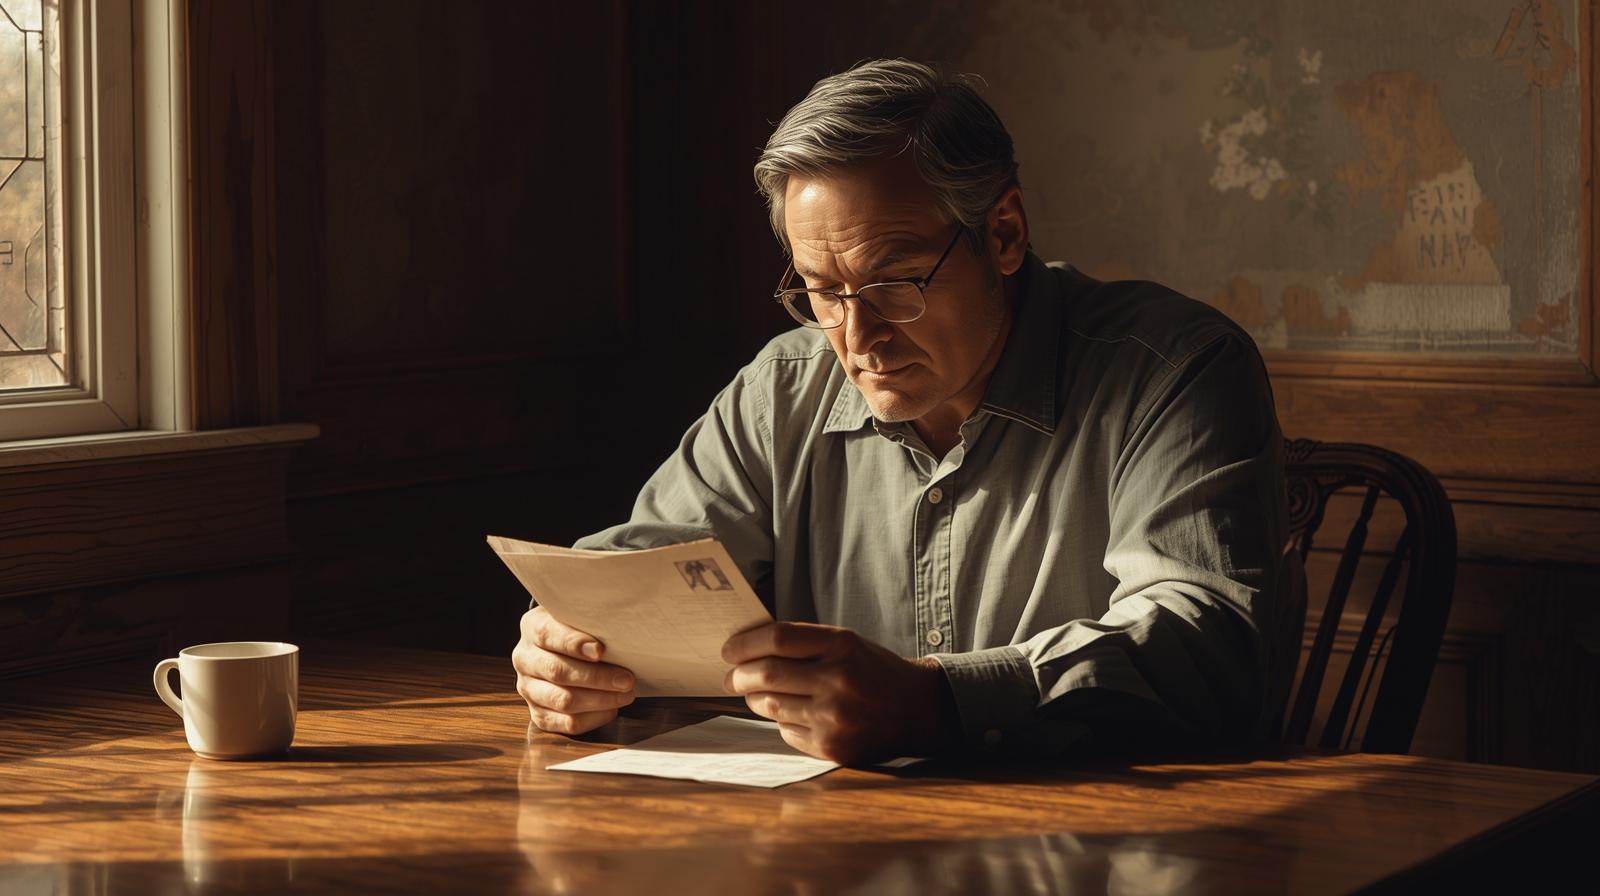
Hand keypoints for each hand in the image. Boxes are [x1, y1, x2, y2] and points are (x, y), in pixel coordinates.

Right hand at [513, 606, 635, 733]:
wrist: (563, 649)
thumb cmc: (580, 630)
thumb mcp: (580, 616)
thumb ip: (590, 620)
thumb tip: (617, 632)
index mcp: (532, 627)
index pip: (547, 634)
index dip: (573, 643)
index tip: (601, 650)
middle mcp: (525, 658)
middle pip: (558, 672)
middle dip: (596, 677)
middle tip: (626, 679)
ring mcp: (529, 689)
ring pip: (563, 700)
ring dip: (600, 700)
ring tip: (625, 694)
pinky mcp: (539, 714)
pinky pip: (567, 723)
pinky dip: (594, 718)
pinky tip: (612, 709)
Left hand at [721, 622, 955, 763]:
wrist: (918, 709)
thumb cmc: (873, 671)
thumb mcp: (847, 643)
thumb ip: (803, 643)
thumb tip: (746, 650)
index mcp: (841, 645)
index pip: (777, 639)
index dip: (744, 644)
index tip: (729, 650)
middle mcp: (838, 680)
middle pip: (766, 673)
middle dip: (739, 675)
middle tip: (731, 676)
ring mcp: (834, 717)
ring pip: (770, 706)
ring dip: (755, 699)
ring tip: (758, 694)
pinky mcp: (832, 746)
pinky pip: (786, 731)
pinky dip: (782, 721)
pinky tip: (795, 714)